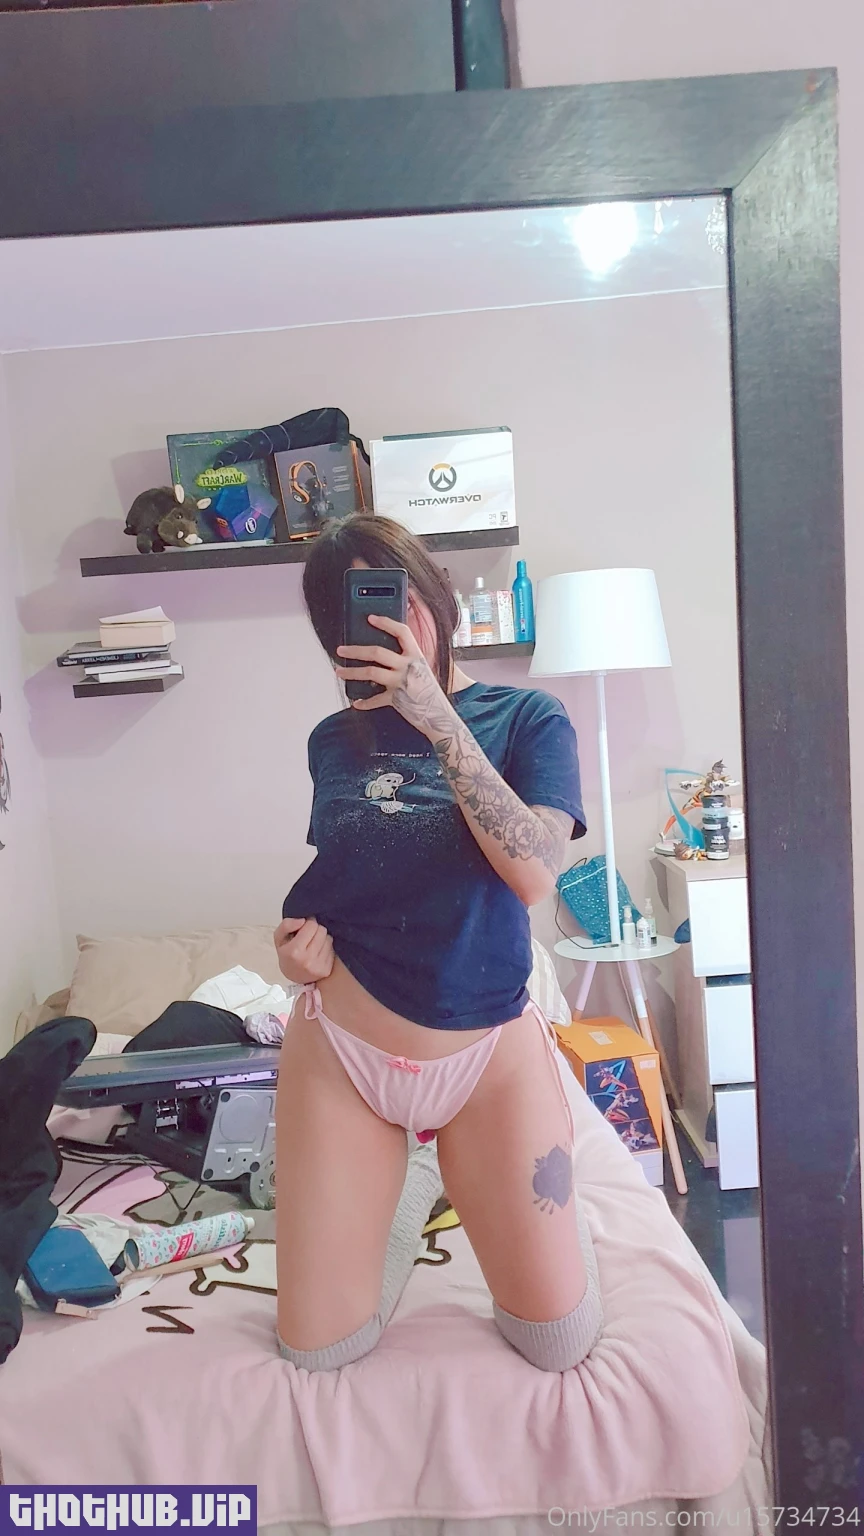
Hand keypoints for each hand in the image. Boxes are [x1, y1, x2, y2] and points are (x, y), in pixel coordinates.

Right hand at [273, 917, 333, 984]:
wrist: (293, 977)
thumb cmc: (286, 955)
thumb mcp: (279, 938)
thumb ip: (286, 925)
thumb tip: (302, 920)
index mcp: (294, 951)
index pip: (311, 925)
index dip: (308, 923)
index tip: (304, 927)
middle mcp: (307, 960)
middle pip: (322, 930)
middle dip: (315, 930)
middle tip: (308, 936)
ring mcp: (318, 966)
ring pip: (329, 938)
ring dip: (322, 938)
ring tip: (313, 944)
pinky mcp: (326, 970)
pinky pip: (332, 949)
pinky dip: (326, 948)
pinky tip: (318, 952)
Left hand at [335, 615, 453, 738]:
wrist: (440, 715)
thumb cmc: (429, 691)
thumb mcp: (422, 668)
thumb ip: (407, 659)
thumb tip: (383, 652)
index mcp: (416, 655)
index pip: (401, 632)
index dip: (386, 623)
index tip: (370, 618)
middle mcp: (408, 666)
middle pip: (377, 652)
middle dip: (356, 650)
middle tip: (341, 650)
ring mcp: (401, 682)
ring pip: (371, 672)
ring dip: (352, 672)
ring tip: (339, 671)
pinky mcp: (396, 699)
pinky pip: (375, 700)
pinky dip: (364, 702)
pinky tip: (356, 703)